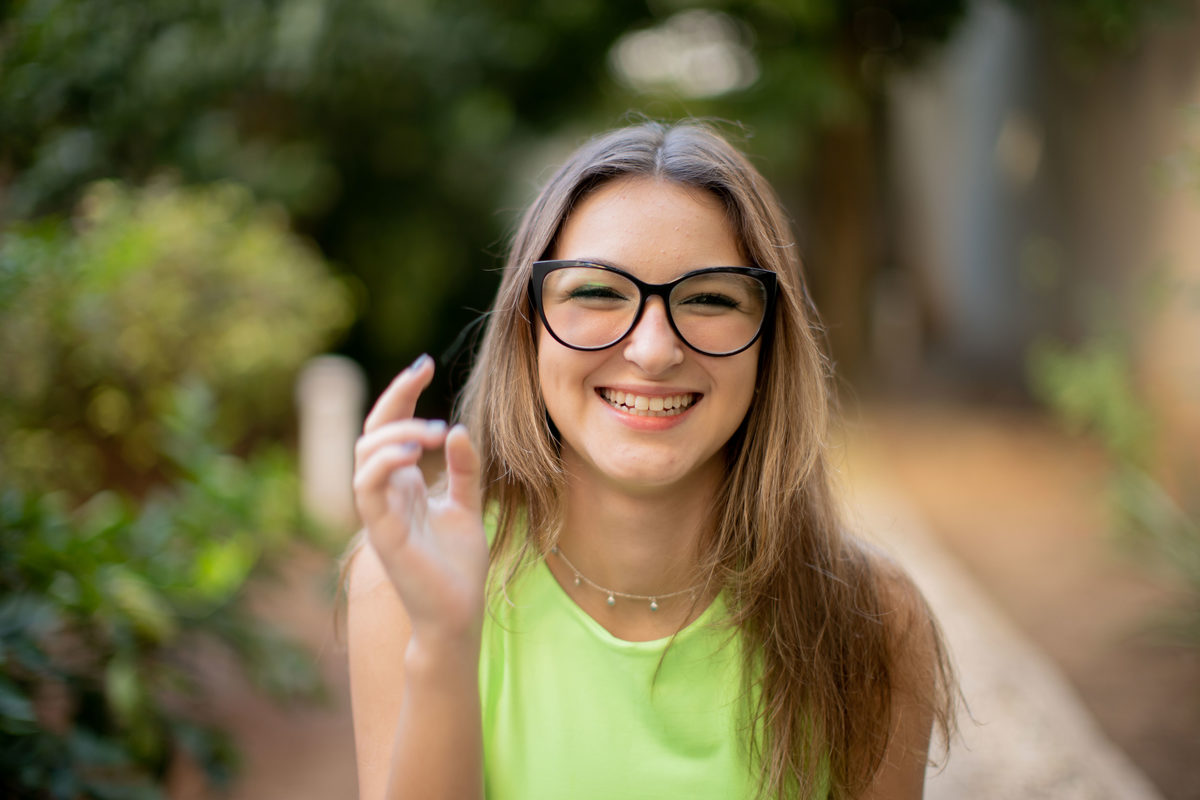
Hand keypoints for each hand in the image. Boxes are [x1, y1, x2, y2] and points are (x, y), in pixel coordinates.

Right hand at [352, 354, 487, 647]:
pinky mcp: (381, 533)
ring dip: (395, 433)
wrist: (458, 614)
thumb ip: (463, 469)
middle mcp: (386, 494)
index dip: (401, 393)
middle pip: (372, 432)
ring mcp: (379, 512)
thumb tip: (457, 428)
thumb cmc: (459, 566)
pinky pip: (367, 489)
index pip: (391, 427)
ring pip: (364, 456)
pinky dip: (383, 464)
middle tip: (423, 373)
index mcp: (404, 484)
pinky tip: (412, 454)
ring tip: (431, 431)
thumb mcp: (468, 505)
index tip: (424, 363)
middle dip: (394, 398)